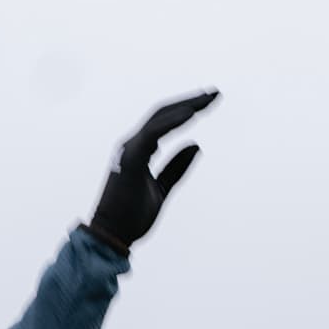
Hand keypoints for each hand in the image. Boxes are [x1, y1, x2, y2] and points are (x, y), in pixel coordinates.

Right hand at [88, 89, 219, 251]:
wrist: (113, 235)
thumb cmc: (133, 216)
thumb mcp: (162, 188)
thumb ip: (176, 167)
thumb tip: (196, 145)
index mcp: (139, 150)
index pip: (164, 122)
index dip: (186, 110)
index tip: (208, 103)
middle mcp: (133, 144)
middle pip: (163, 114)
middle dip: (190, 102)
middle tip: (215, 93)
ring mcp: (130, 149)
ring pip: (159, 118)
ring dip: (185, 106)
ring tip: (208, 99)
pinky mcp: (130, 159)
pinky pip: (153, 133)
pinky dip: (172, 122)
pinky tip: (191, 114)